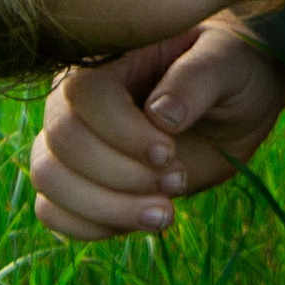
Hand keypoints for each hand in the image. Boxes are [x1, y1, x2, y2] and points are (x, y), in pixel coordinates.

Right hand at [26, 17, 284, 242]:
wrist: (234, 103)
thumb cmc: (230, 69)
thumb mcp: (227, 61)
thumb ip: (197, 78)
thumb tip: (161, 115)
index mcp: (111, 57)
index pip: (84, 95)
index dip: (121, 132)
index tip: (169, 152)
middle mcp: (79, 98)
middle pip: (61, 143)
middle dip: (120, 175)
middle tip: (177, 179)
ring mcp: (74, 142)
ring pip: (49, 180)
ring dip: (105, 208)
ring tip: (164, 213)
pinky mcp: (81, 181)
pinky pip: (53, 211)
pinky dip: (90, 226)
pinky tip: (142, 221)